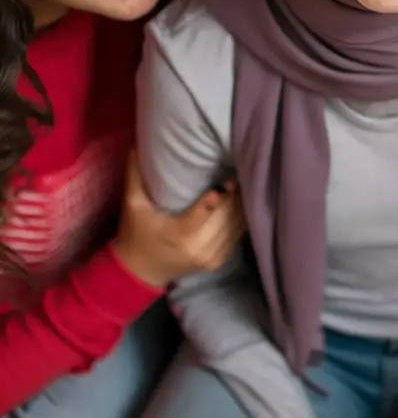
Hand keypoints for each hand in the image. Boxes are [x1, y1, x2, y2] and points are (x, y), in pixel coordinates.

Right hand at [113, 152, 244, 286]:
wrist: (140, 271)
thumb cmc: (135, 234)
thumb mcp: (132, 205)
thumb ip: (135, 176)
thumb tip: (137, 146)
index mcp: (177, 234)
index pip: (202, 214)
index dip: (217, 197)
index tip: (226, 178)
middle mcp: (197, 248)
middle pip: (224, 218)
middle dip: (234, 196)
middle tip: (239, 173)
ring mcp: (209, 257)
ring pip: (234, 227)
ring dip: (241, 206)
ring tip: (245, 183)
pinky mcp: (217, 262)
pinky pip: (236, 237)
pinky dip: (241, 220)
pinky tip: (243, 202)